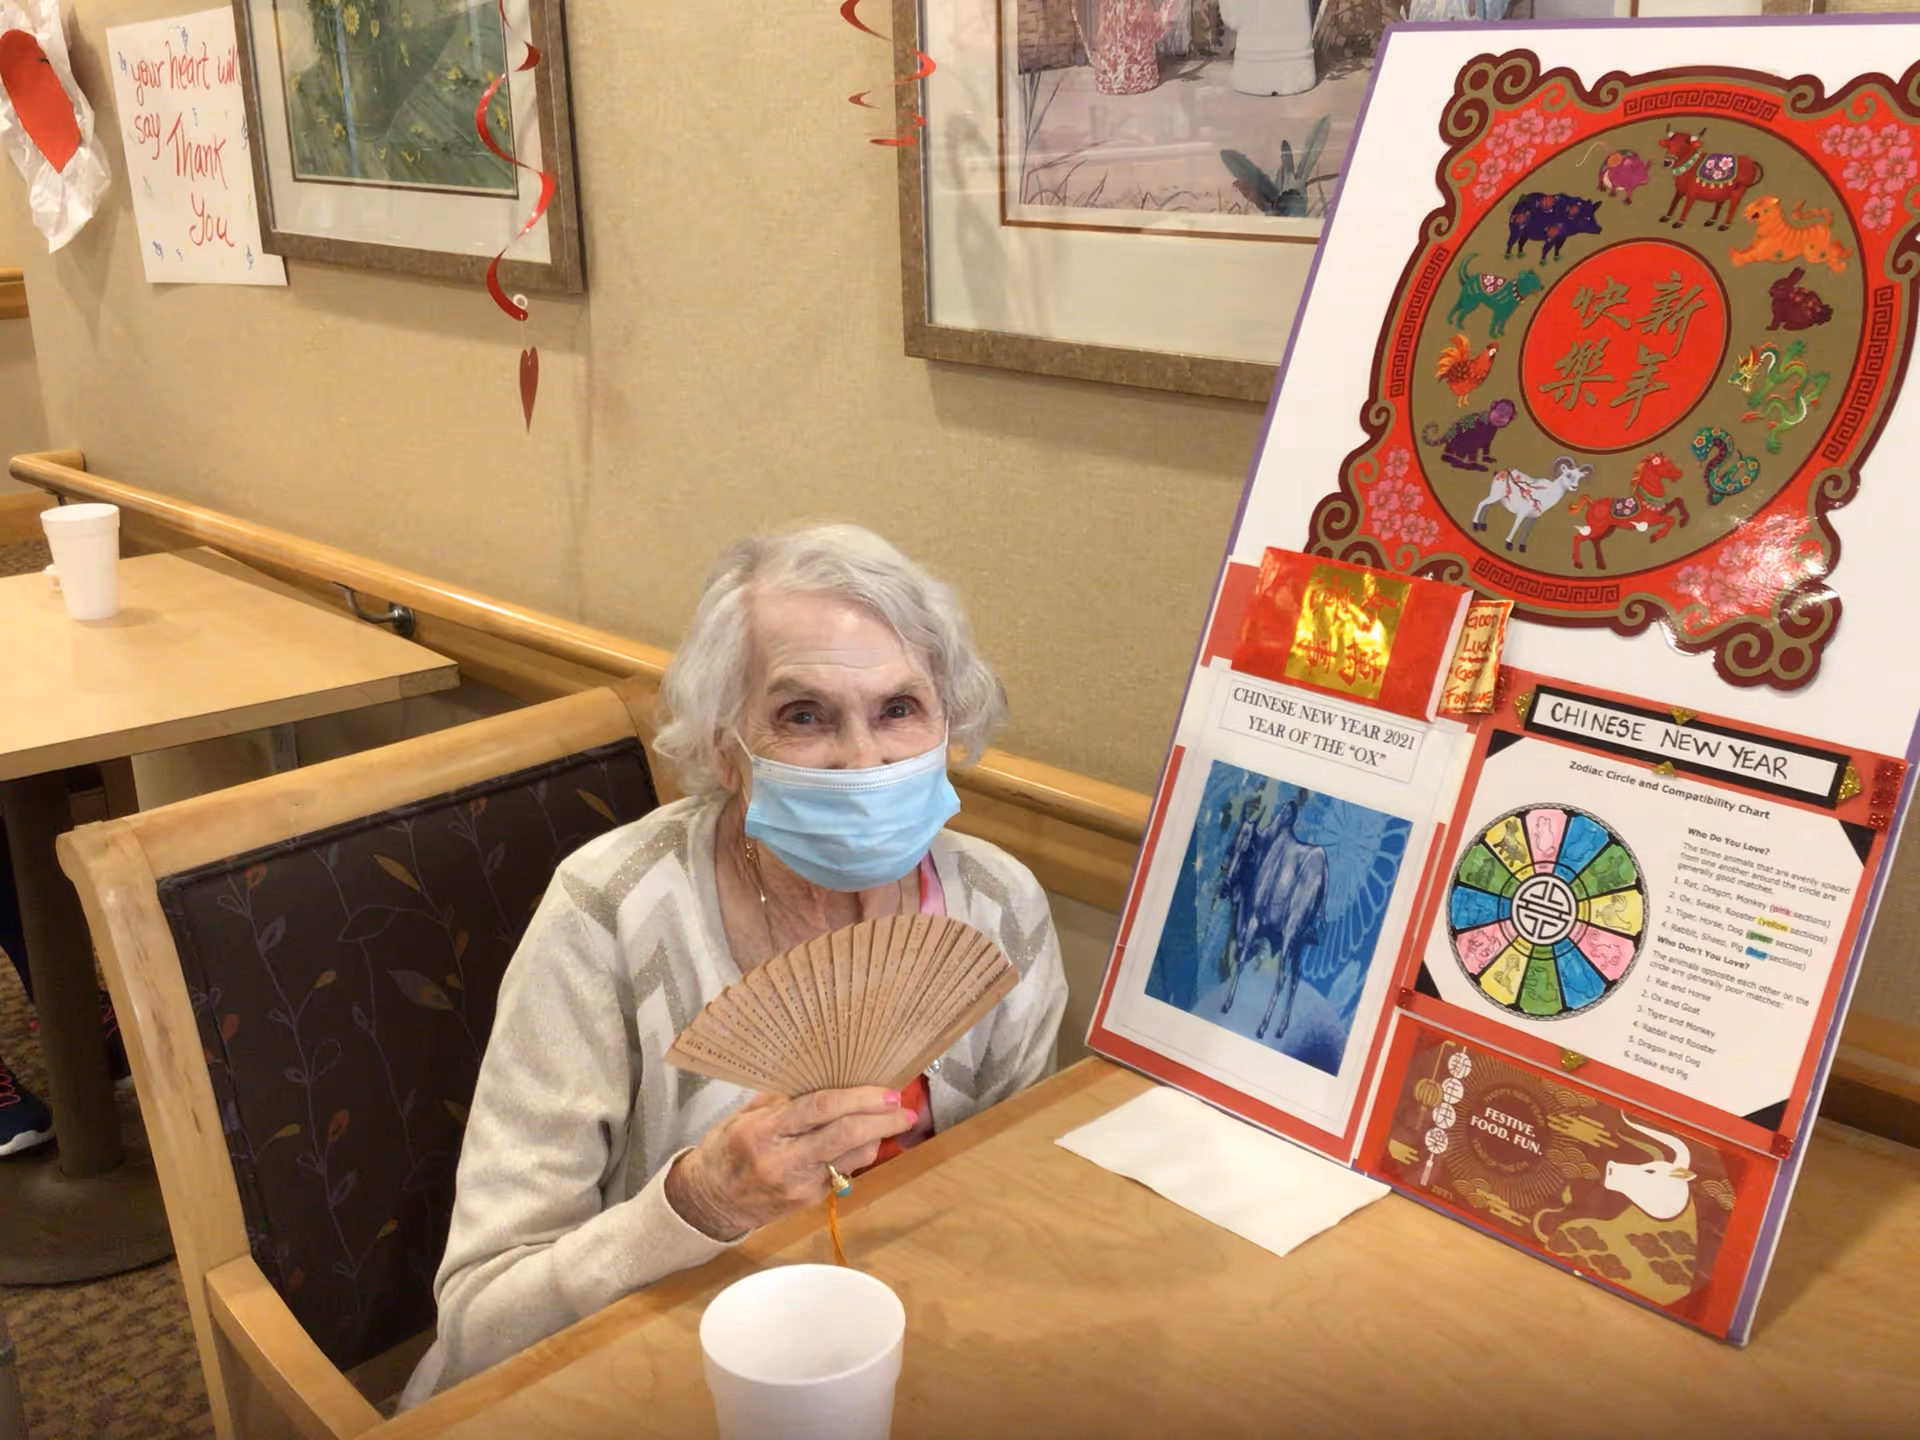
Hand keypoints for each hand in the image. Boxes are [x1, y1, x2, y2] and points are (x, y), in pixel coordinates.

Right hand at [664, 1087, 915, 1240]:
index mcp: (763, 1132)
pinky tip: (866, 1139)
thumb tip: (828, 1077)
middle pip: (845, 1135)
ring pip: (853, 1158)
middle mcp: (783, 1161)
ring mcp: (799, 1186)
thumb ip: (783, 1100)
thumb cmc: (726, 1149)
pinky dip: (859, 1153)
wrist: (709, 1202)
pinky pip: (844, 1172)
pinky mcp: (809, 1202)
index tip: (885, 1090)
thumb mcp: (745, 1116)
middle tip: (903, 1107)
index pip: (819, 1108)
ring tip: (892, 1119)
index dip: (857, 1097)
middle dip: (881, 1119)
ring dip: (878, 1136)